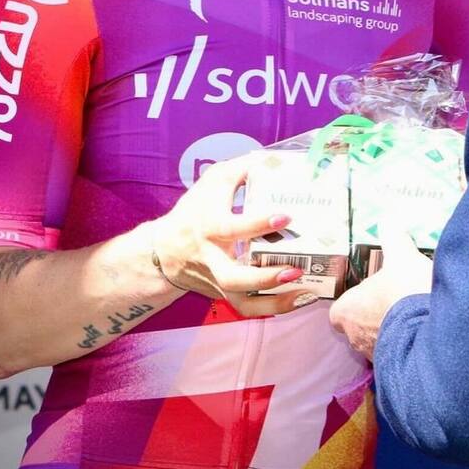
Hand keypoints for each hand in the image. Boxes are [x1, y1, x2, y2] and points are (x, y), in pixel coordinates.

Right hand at [152, 155, 309, 316]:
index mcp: (210, 227)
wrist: (164, 251)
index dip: (258, 224)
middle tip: (295, 268)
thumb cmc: (194, 211)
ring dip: (275, 302)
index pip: (232, 228)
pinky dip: (273, 308)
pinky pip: (249, 308)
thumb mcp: (212, 183)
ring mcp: (219, 281)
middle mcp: (213, 259)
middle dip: (264, 277)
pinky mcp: (225, 294)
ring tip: (305, 292)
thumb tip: (272, 159)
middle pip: (234, 277)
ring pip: (243, 302)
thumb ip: (240, 169)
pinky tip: (299, 298)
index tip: (285, 217)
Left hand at [329, 220, 433, 359]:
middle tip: (395, 301)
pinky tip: (424, 331)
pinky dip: (408, 345)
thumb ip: (394, 238)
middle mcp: (355, 339)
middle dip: (375, 316)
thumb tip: (390, 221)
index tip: (370, 293)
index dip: (354, 302)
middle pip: (358, 327)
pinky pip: (398, 355)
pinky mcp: (397, 369)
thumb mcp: (402, 256)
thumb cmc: (405, 292)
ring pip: (378, 343)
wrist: (433, 332)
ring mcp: (376, 357)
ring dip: (392, 331)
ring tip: (412, 315)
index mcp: (346, 312)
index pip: (340, 310)